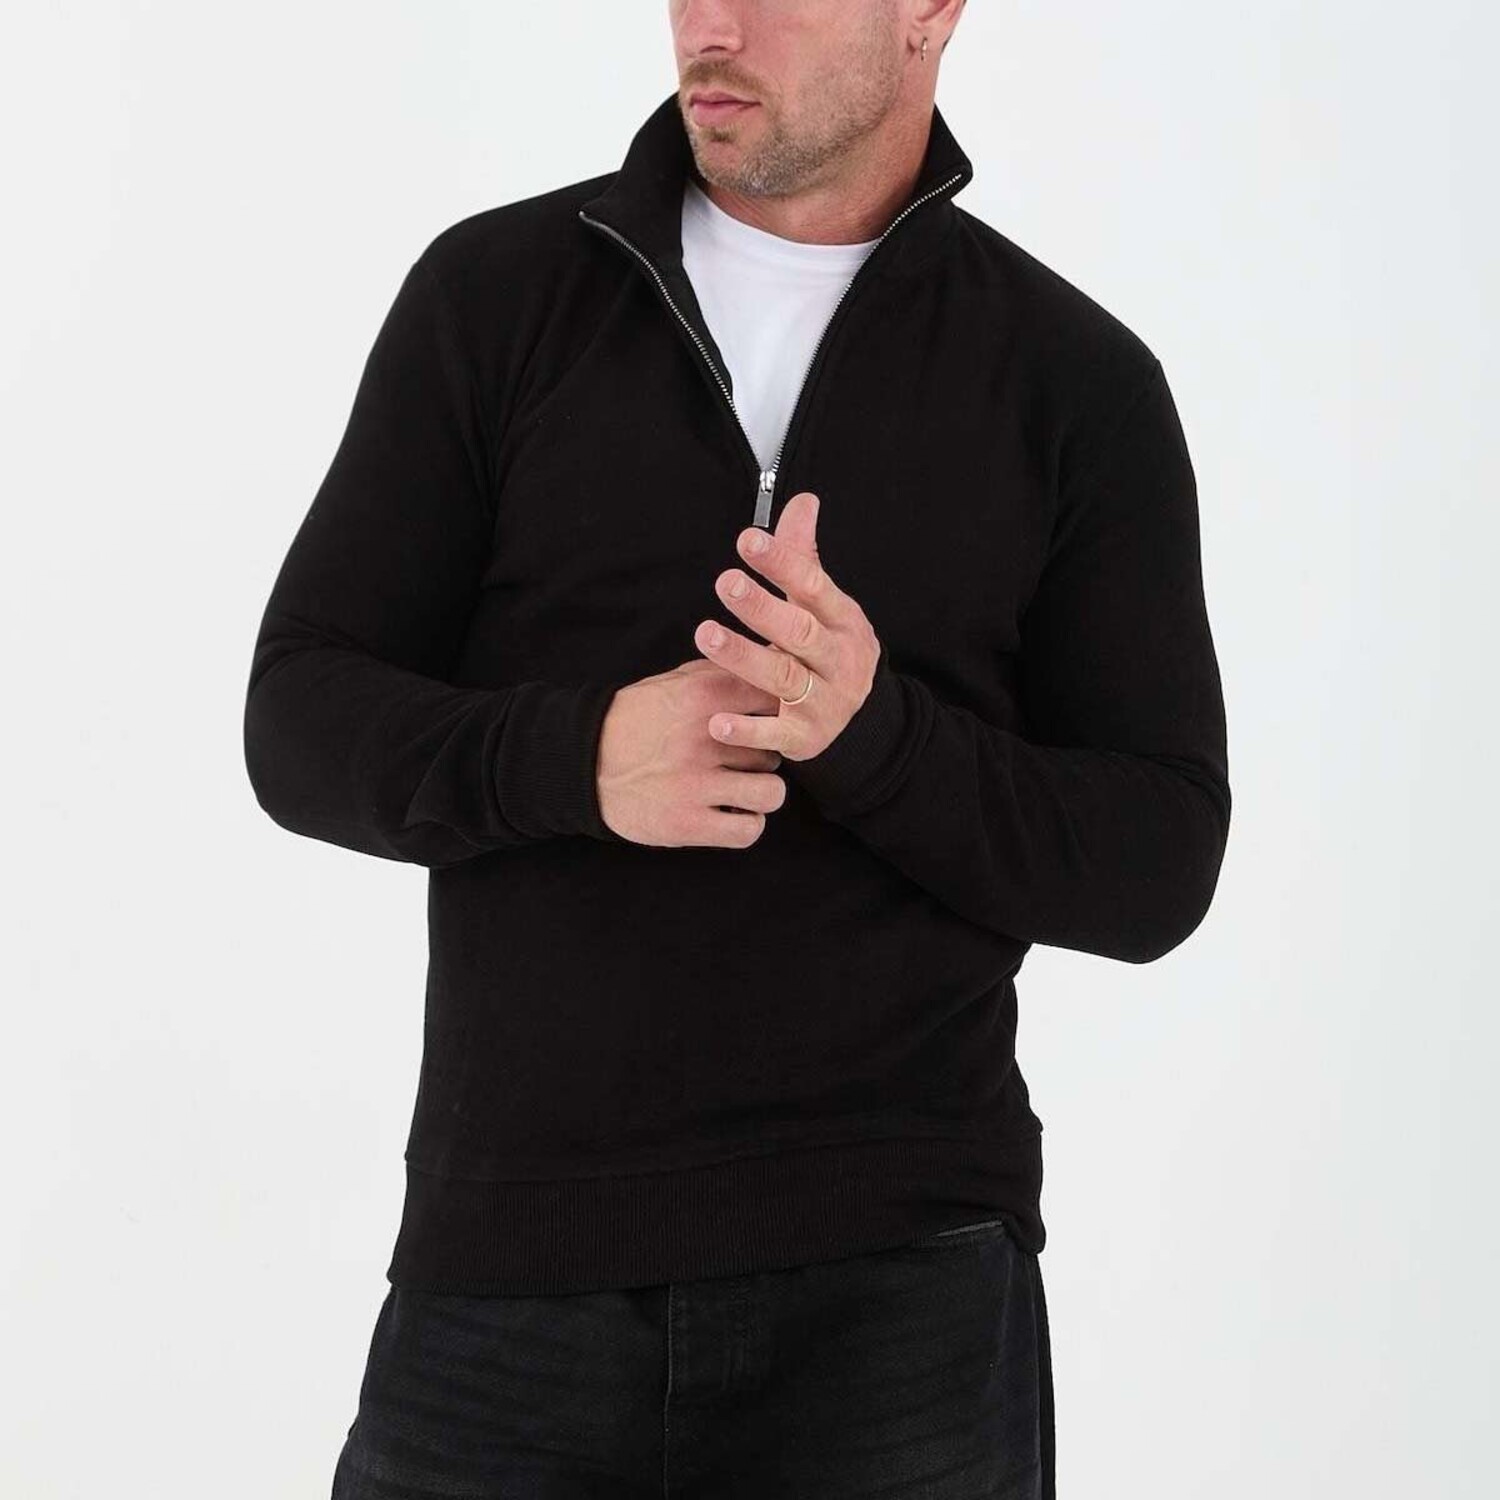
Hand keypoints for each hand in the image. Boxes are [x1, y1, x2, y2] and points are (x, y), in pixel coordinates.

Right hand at [596, 659, 786, 847]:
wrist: (584, 762)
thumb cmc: (636, 720)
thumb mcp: (675, 683)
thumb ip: (722, 673)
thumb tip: (771, 659)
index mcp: (705, 697)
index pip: (777, 701)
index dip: (783, 715)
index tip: (775, 723)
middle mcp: (706, 740)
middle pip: (776, 750)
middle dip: (764, 756)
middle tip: (744, 760)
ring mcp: (697, 785)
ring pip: (771, 792)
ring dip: (761, 792)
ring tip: (742, 788)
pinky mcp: (688, 825)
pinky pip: (748, 830)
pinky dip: (747, 823)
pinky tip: (732, 813)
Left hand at [692, 491, 880, 760]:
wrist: (864, 719)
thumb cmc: (830, 648)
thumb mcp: (825, 604)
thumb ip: (804, 555)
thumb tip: (803, 500)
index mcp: (842, 621)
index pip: (813, 586)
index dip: (783, 563)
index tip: (748, 540)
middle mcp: (837, 660)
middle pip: (799, 631)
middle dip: (762, 607)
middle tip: (725, 582)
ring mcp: (823, 701)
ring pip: (784, 678)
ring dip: (745, 657)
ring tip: (706, 635)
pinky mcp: (805, 738)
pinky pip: (775, 735)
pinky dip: (747, 731)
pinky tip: (717, 722)